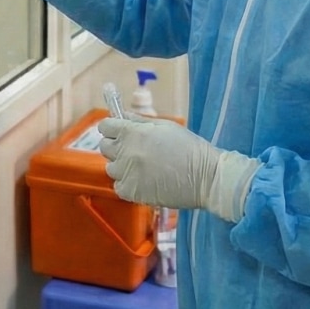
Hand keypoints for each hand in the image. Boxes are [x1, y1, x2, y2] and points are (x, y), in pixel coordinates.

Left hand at [97, 117, 257, 221]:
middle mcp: (125, 152)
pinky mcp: (131, 192)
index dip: (112, 128)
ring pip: (111, 168)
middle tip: (134, 150)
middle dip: (116, 146)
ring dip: (122, 166)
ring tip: (142, 168)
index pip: (105, 126)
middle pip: (104, 147)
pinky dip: (127, 184)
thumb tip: (122, 115)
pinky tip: (143, 181)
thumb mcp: (164, 126)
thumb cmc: (189, 147)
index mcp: (132, 133)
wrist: (205, 177)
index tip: (120, 132)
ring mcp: (127, 174)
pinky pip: (118, 186)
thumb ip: (139, 121)